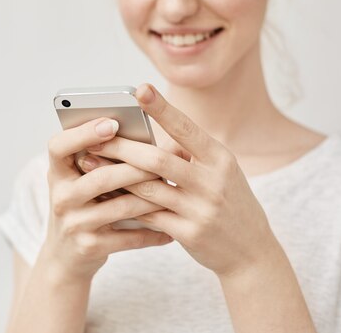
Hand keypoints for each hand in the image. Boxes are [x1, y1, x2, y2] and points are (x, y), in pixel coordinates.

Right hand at [41, 116, 173, 282]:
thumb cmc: (83, 208)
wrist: (64, 259)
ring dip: (152, 198)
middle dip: (136, 168)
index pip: (59, 146)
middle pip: (100, 177)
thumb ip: (105, 161)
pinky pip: (129, 237)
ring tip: (175, 191)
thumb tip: (158, 142)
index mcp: (58, 173)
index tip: (112, 123)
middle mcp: (61, 197)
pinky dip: (153, 232)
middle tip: (166, 160)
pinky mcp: (89, 247)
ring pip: (121, 206)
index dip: (83, 133)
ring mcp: (74, 224)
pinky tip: (170, 229)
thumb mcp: (81, 183)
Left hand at [85, 83, 279, 277]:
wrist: (251, 251)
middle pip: (158, 160)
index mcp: (221, 159)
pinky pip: (148, 216)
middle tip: (93, 137)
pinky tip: (104, 195)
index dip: (162, 109)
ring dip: (114, 175)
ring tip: (88, 163)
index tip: (139, 90)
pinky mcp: (189, 234)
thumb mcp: (220, 172)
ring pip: (147, 189)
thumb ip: (189, 154)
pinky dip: (123, 204)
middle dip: (121, 147)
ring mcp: (201, 210)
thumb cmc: (229, 202)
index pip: (187, 128)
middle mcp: (213, 182)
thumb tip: (145, 136)